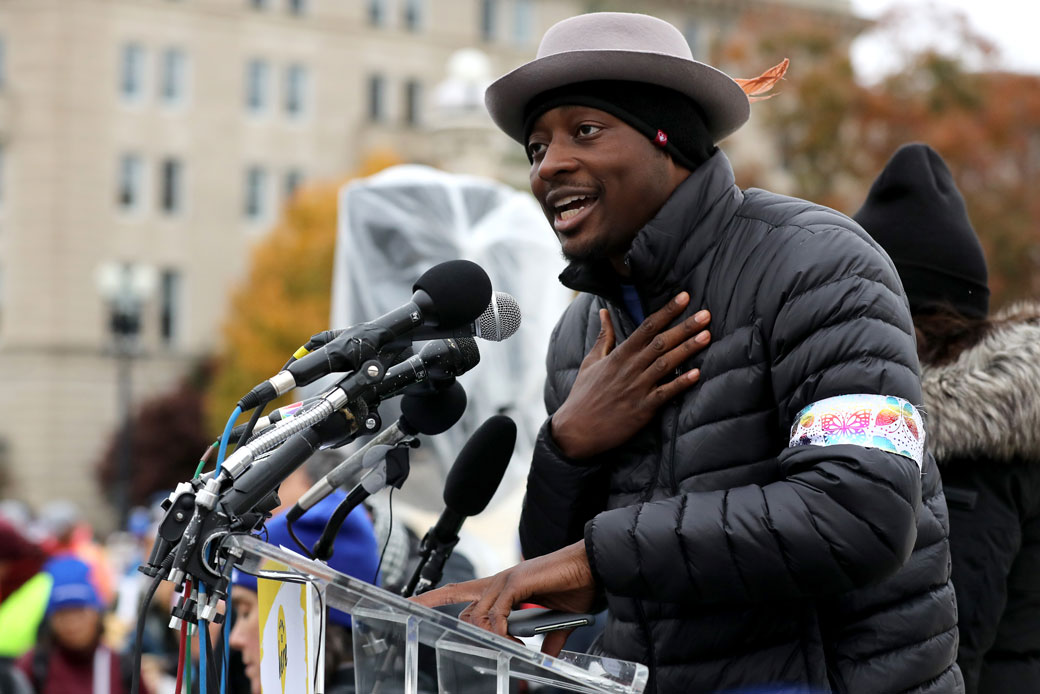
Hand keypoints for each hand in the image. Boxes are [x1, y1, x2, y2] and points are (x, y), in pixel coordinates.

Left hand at [411, 540, 596, 656]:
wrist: (594, 568)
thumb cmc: (577, 588)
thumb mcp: (556, 622)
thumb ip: (544, 640)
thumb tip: (542, 661)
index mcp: (503, 588)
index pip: (457, 591)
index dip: (432, 598)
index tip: (409, 606)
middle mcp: (498, 582)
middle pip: (460, 604)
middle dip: (456, 628)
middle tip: (471, 651)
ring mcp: (505, 580)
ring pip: (477, 614)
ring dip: (491, 639)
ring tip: (512, 652)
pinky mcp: (516, 582)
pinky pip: (496, 612)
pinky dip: (501, 631)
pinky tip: (512, 643)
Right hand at [552, 293, 710, 458]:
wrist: (576, 430)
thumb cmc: (584, 395)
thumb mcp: (591, 361)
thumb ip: (603, 337)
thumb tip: (604, 312)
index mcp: (619, 355)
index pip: (646, 327)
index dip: (666, 311)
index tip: (684, 297)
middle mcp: (630, 368)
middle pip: (661, 342)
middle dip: (684, 327)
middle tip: (706, 314)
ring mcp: (637, 388)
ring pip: (665, 363)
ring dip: (687, 349)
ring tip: (706, 336)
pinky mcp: (642, 409)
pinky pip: (665, 393)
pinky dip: (680, 383)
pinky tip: (697, 374)